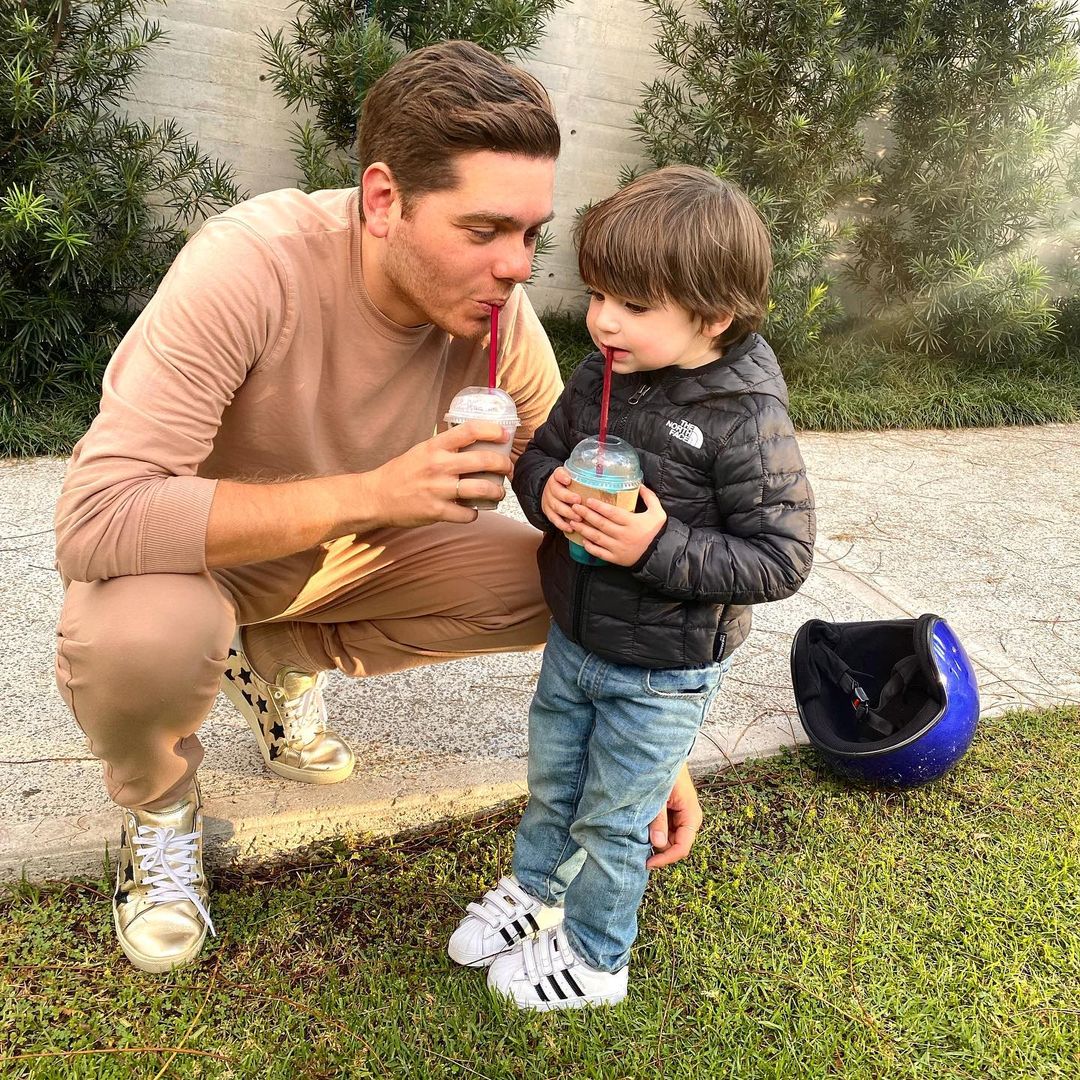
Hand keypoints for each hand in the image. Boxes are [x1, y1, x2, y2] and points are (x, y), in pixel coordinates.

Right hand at [366, 421, 512, 526]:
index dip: (493, 430)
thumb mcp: (422, 451)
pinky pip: (467, 514)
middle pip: (483, 460)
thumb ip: (445, 447)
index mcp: (435, 447)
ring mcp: (439, 489)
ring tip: (499, 492)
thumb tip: (474, 444)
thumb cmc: (401, 473)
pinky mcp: (437, 511)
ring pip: (481, 489)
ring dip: (497, 491)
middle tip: (507, 468)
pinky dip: (474, 514)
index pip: (470, 430)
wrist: (376, 497)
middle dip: (503, 464)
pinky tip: (472, 511)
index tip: (505, 434)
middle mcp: (438, 465)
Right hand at [541, 466, 581, 531]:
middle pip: (557, 492)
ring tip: (578, 517)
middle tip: (578, 501)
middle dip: (568, 497)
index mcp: (557, 477)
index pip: (558, 474)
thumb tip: (604, 479)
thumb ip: (584, 477)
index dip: (562, 477)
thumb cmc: (567, 485)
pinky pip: (554, 519)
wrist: (551, 491)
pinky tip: (571, 528)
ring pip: (556, 507)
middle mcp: (551, 488)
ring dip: (567, 513)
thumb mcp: (573, 477)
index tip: (568, 480)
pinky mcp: (548, 512)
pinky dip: (562, 524)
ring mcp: (548, 500)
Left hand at [568, 484, 666, 566]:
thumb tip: (640, 484)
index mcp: (632, 523)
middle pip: (601, 524)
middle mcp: (623, 535)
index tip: (588, 500)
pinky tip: (583, 540)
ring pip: (597, 538)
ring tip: (573, 522)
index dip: (599, 507)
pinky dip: (590, 547)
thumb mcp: (658, 513)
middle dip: (586, 515)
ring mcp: (618, 548)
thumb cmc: (656, 533)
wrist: (659, 555)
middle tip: (574, 507)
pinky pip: (600, 553)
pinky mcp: (616, 559)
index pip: (612, 513)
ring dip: (584, 530)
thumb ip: (650, 498)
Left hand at [646, 763, 702, 868]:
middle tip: (635, 842)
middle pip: (673, 846)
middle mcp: (689, 820)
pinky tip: (641, 824)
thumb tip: (658, 844)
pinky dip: (652, 831)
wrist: (663, 754)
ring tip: (637, 829)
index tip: (646, 863)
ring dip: (653, 839)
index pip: (682, 847)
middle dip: (657, 848)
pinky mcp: (672, 814)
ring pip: (667, 840)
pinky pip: (663, 830)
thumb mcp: (659, 796)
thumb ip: (659, 819)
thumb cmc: (664, 772)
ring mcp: (680, 818)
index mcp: (691, 816)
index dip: (665, 859)